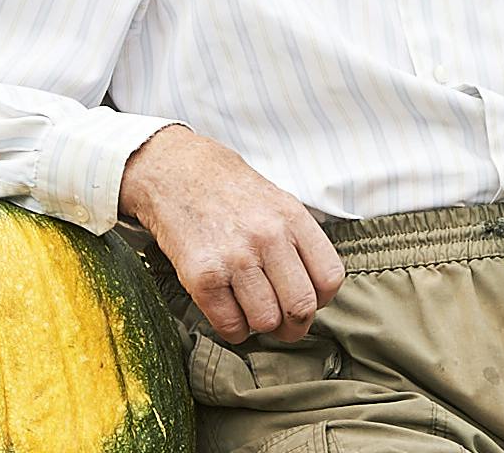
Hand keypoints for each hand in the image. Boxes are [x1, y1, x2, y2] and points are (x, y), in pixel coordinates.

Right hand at [118, 126, 344, 343]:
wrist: (174, 173)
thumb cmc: (229, 192)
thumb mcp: (278, 201)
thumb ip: (300, 243)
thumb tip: (315, 294)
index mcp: (292, 218)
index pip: (329, 279)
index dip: (321, 300)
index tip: (308, 300)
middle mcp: (267, 237)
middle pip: (301, 307)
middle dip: (294, 325)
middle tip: (283, 323)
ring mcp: (234, 257)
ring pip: (266, 322)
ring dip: (260, 325)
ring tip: (250, 308)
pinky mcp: (202, 276)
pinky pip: (231, 326)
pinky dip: (233, 329)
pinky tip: (229, 310)